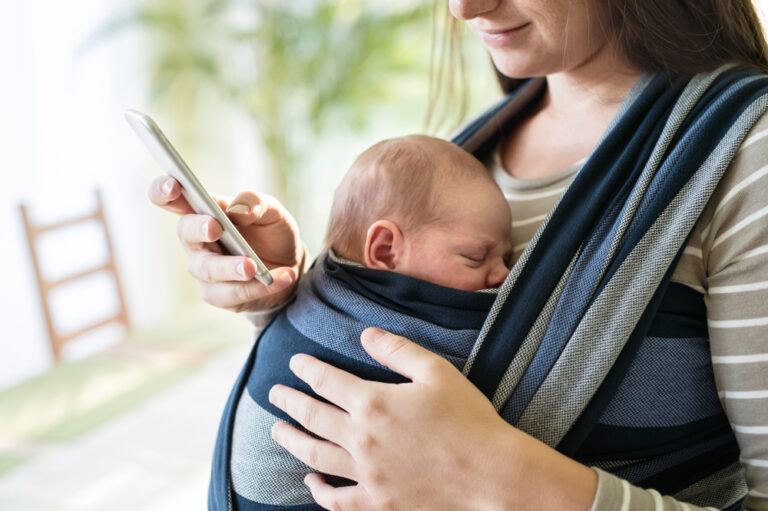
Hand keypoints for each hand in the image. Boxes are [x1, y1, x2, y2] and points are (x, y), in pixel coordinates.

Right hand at [148, 176, 303, 311]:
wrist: (290, 268)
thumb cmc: (272, 234)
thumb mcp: (273, 212)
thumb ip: (257, 204)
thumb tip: (238, 210)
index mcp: (204, 211)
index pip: (172, 198)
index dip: (164, 191)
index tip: (173, 186)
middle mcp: (197, 240)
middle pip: (186, 233)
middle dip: (199, 229)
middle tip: (215, 227)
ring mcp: (204, 269)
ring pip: (209, 269)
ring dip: (231, 267)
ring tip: (253, 266)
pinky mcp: (218, 295)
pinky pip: (233, 293)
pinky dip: (259, 287)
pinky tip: (282, 278)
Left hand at [269, 328, 598, 510]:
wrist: (492, 474)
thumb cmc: (469, 419)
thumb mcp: (436, 371)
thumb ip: (397, 350)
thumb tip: (365, 334)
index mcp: (373, 403)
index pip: (326, 381)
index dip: (307, 369)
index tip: (295, 362)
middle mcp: (361, 439)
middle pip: (312, 416)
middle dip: (290, 402)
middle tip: (274, 393)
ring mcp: (367, 475)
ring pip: (315, 455)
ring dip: (292, 440)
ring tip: (277, 430)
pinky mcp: (379, 502)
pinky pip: (338, 501)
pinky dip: (319, 491)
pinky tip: (310, 481)